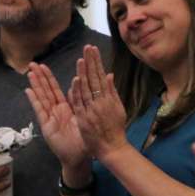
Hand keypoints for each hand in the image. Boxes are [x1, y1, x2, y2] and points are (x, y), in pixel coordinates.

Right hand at [26, 62, 87, 170]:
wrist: (78, 157)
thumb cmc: (82, 140)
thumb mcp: (83, 117)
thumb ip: (80, 102)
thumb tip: (80, 85)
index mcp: (65, 108)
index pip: (55, 89)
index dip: (49, 78)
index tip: (43, 66)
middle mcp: (55, 111)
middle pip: (45, 90)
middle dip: (39, 77)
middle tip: (32, 64)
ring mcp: (49, 117)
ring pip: (42, 98)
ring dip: (35, 85)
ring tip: (30, 73)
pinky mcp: (46, 126)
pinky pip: (40, 111)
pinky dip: (34, 100)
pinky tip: (29, 90)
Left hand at [69, 45, 128, 161]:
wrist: (112, 148)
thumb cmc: (116, 129)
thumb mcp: (118, 108)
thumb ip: (112, 91)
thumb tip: (109, 75)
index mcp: (109, 98)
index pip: (100, 76)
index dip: (96, 62)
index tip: (93, 50)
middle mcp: (101, 102)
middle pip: (94, 79)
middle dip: (91, 62)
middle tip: (87, 48)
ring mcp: (92, 110)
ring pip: (87, 89)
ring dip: (84, 73)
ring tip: (82, 58)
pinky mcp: (84, 119)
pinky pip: (80, 103)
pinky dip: (78, 92)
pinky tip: (76, 80)